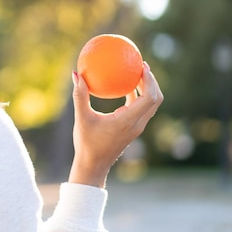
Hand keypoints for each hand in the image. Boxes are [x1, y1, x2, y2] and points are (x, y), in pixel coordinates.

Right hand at [68, 62, 162, 187]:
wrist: (93, 166)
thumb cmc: (86, 143)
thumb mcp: (81, 117)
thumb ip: (80, 95)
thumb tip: (76, 74)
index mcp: (128, 120)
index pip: (149, 97)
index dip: (150, 80)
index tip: (143, 65)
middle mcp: (137, 124)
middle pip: (155, 99)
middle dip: (152, 81)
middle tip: (142, 65)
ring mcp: (136, 127)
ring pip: (150, 105)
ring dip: (147, 89)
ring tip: (136, 73)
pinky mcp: (132, 129)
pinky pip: (141, 109)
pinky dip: (138, 97)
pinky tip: (126, 87)